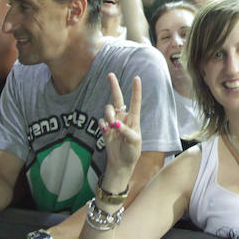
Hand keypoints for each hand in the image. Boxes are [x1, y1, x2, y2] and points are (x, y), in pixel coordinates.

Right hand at [98, 73, 141, 190]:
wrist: (121, 163)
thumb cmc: (132, 152)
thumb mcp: (135, 142)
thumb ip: (127, 132)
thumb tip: (117, 124)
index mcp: (134, 119)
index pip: (135, 102)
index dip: (136, 90)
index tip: (137, 78)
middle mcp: (123, 117)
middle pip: (118, 98)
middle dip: (114, 86)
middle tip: (110, 74)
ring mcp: (113, 122)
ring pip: (108, 109)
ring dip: (108, 114)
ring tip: (112, 125)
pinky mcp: (105, 129)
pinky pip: (101, 121)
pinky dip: (103, 124)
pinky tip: (106, 131)